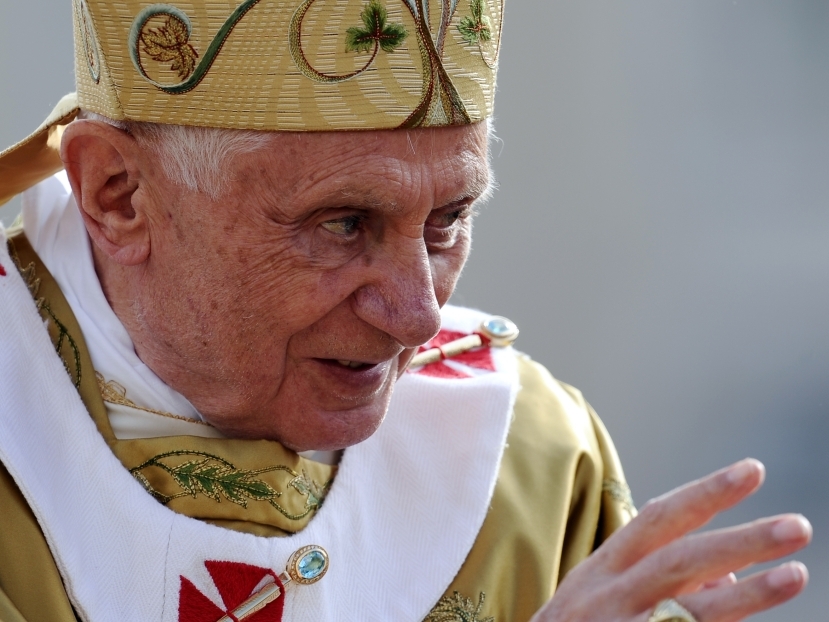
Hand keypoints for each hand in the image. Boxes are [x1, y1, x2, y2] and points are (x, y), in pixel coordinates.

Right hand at [532, 459, 810, 621]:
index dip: (706, 493)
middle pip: (680, 560)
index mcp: (604, 567)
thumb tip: (725, 576)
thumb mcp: (600, 594)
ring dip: (747, 595)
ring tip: (795, 575)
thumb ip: (654, 575)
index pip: (659, 519)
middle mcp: (611, 595)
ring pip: (689, 611)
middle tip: (796, 526)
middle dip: (739, 541)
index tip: (752, 471)